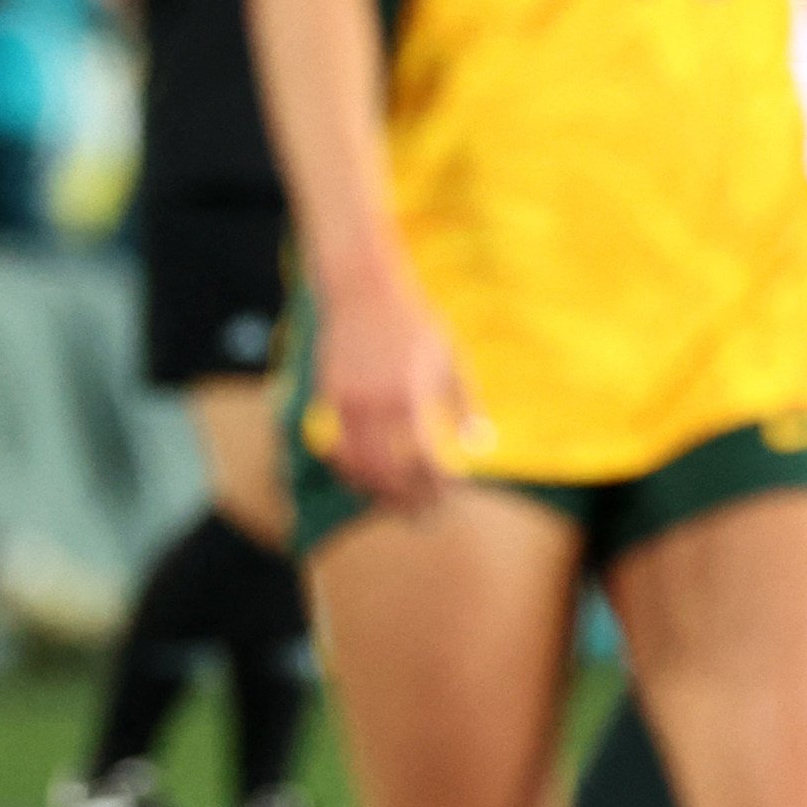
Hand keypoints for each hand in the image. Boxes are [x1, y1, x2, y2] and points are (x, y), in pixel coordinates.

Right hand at [307, 256, 484, 511]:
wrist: (360, 289)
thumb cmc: (412, 322)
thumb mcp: (450, 358)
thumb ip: (464, 404)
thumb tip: (479, 447)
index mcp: (409, 393)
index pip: (423, 457)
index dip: (437, 482)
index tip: (452, 493)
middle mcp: (374, 402)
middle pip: (387, 471)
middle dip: (408, 500)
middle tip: (427, 517)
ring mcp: (345, 401)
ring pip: (356, 466)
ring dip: (377, 492)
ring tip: (397, 506)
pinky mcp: (327, 398)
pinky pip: (335, 447)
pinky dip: (351, 469)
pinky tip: (369, 478)